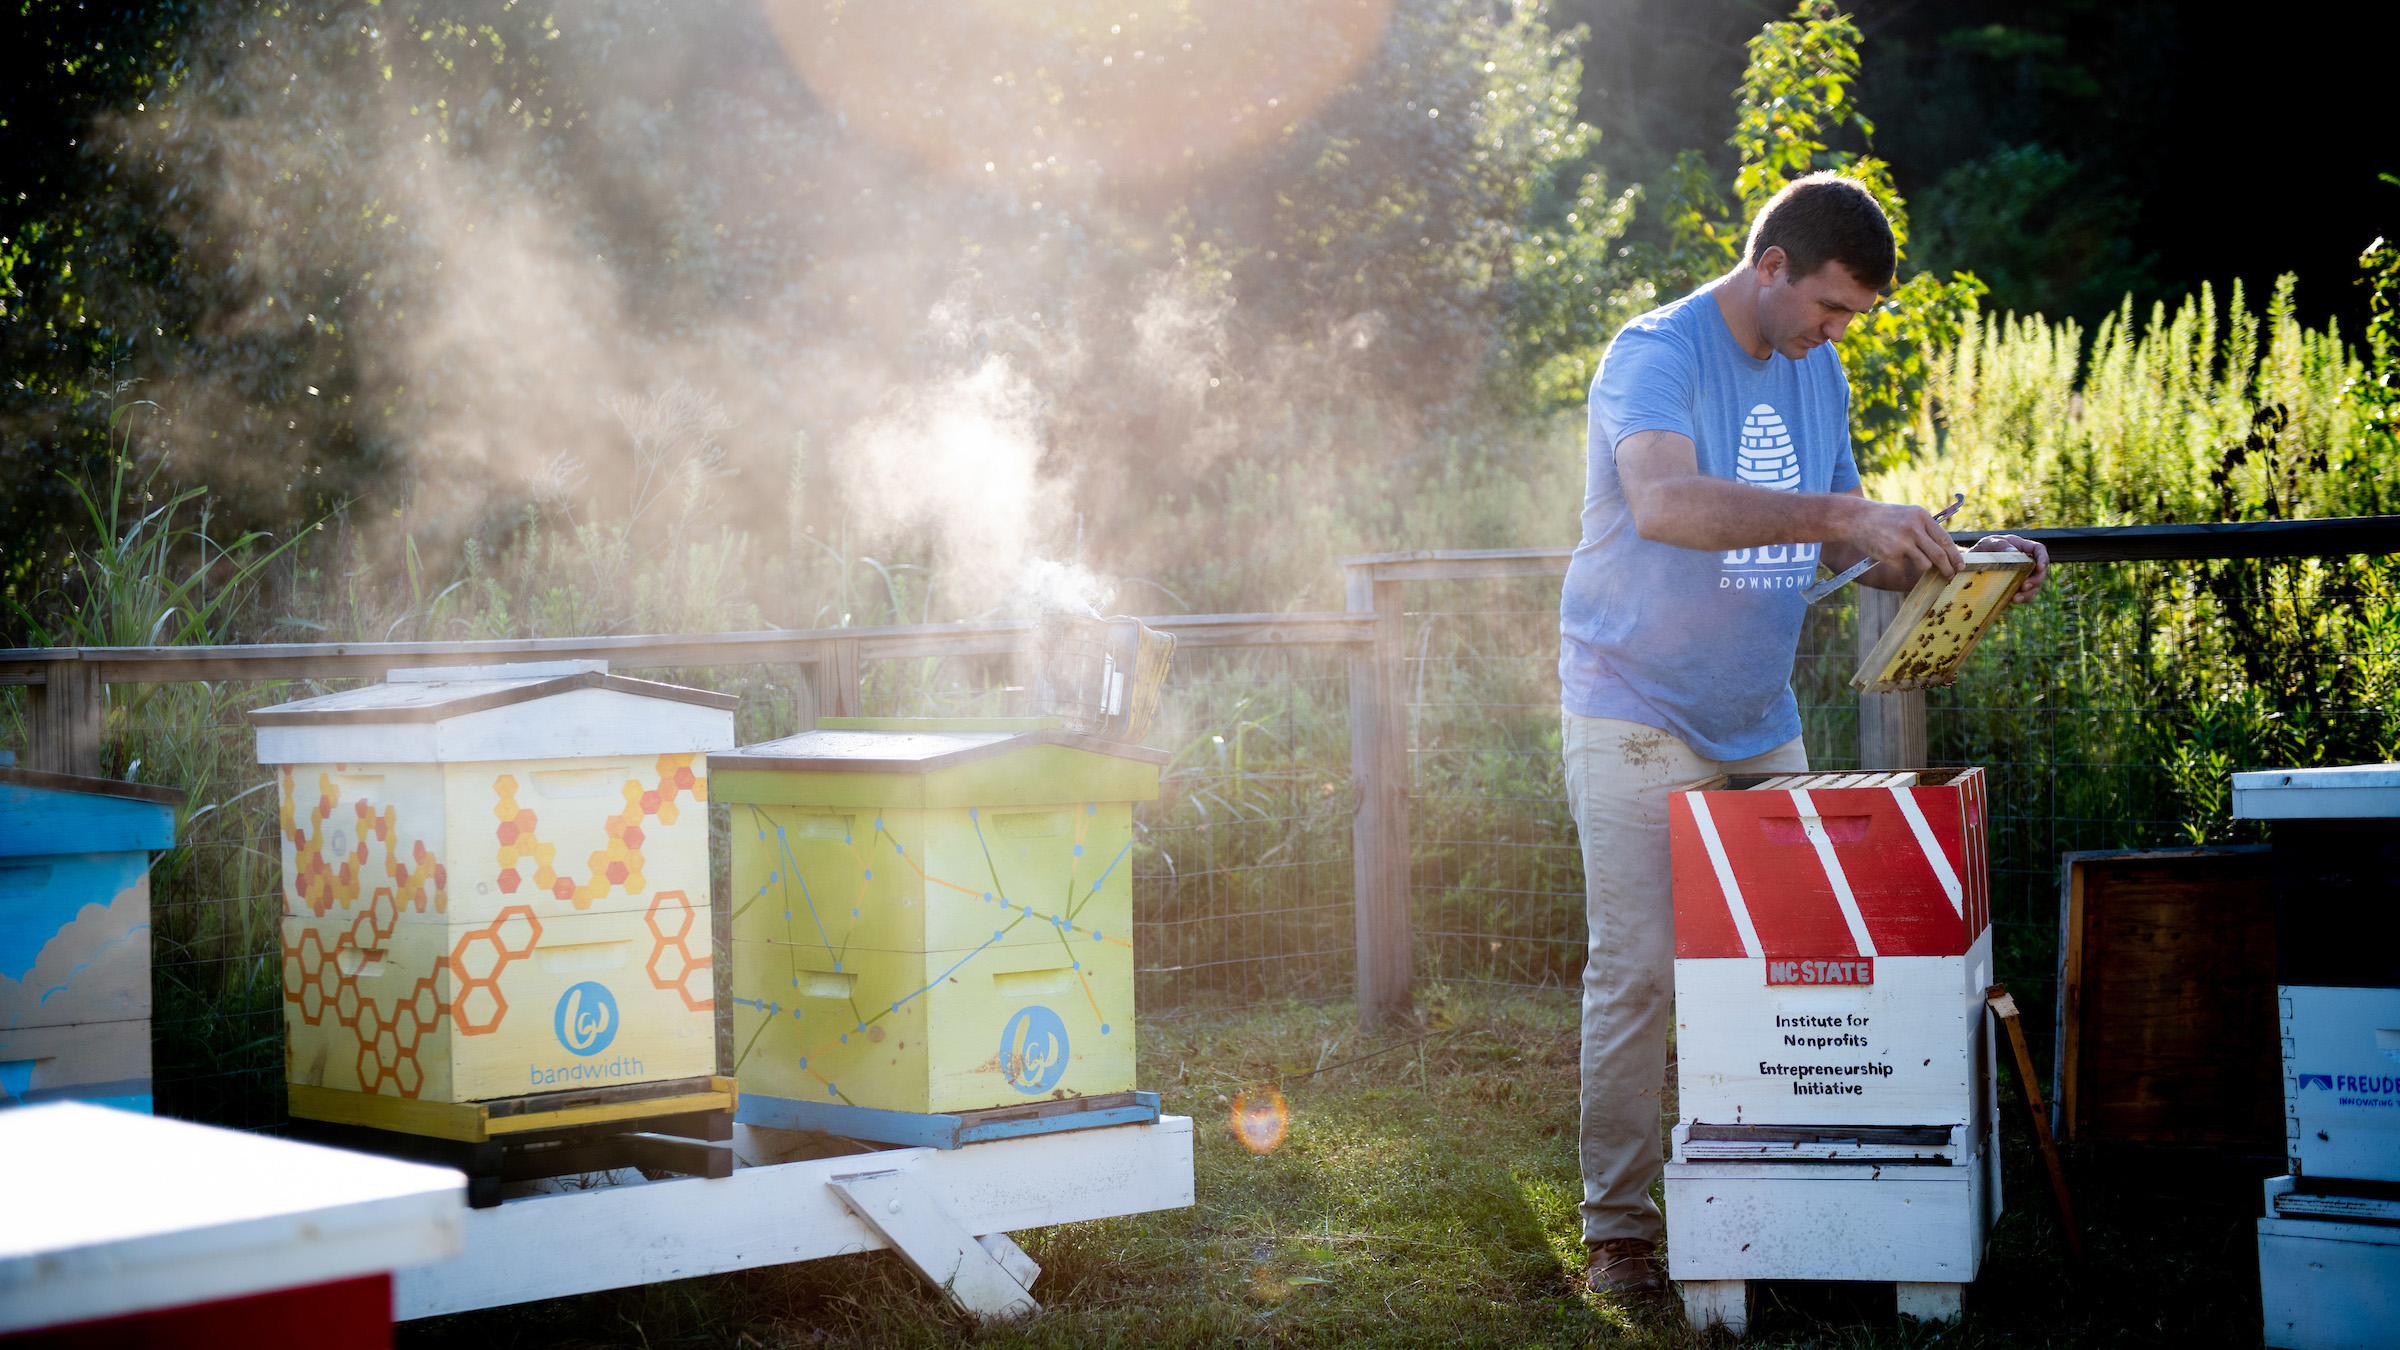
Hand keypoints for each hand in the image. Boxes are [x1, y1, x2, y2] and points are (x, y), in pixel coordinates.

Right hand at [1842, 497, 1965, 582]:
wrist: (1855, 518)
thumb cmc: (1884, 518)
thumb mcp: (1907, 515)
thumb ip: (1925, 529)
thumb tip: (1945, 552)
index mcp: (1921, 516)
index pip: (1945, 539)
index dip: (1954, 555)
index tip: (1960, 566)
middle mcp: (1914, 528)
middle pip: (1939, 555)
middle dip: (1947, 568)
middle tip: (1950, 576)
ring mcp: (1902, 542)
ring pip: (1925, 564)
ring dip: (1922, 566)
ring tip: (1908, 557)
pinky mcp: (1891, 555)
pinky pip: (1903, 567)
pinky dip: (1898, 564)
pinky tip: (1887, 552)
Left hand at [1970, 534, 2049, 602]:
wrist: (1970, 564)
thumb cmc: (1982, 550)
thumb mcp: (1988, 543)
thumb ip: (2001, 546)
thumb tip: (2014, 553)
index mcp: (2022, 547)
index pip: (2039, 550)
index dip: (2043, 558)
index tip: (2039, 568)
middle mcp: (2027, 562)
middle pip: (2040, 571)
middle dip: (2036, 580)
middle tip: (2024, 586)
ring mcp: (2023, 575)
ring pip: (2035, 585)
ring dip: (2029, 593)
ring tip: (2016, 598)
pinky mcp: (2017, 587)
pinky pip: (2026, 594)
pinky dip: (2022, 598)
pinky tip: (2013, 600)